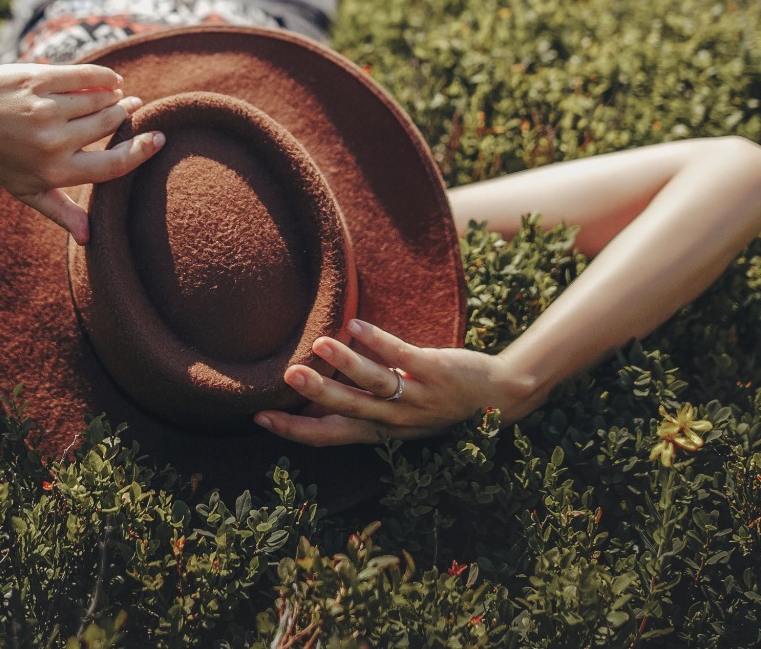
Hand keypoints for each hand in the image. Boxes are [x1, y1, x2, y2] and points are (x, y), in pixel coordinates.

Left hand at [0, 63, 164, 244]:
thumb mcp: (26, 189)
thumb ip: (61, 212)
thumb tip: (89, 238)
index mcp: (53, 172)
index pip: (112, 166)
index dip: (141, 151)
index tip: (158, 138)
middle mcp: (51, 142)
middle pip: (109, 124)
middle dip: (125, 114)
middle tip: (132, 107)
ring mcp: (44, 109)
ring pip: (100, 98)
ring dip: (114, 95)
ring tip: (117, 95)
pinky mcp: (38, 80)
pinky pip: (86, 76)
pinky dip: (104, 77)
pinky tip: (111, 80)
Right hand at [253, 319, 515, 445]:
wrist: (499, 398)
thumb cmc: (442, 402)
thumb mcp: (400, 414)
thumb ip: (364, 405)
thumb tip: (320, 396)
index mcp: (382, 431)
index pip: (330, 436)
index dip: (295, 430)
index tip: (260, 418)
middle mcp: (397, 420)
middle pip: (350, 410)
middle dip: (316, 396)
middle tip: (286, 377)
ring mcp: (417, 397)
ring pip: (375, 384)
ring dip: (346, 365)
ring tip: (319, 344)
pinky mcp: (436, 371)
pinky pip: (404, 356)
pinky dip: (380, 342)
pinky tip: (357, 324)